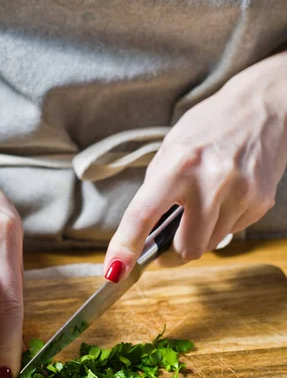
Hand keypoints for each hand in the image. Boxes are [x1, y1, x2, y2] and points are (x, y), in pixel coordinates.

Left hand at [104, 53, 286, 279]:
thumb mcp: (172, 149)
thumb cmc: (211, 127)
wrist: (264, 107)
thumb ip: (156, 189)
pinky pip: (231, 232)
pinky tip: (226, 196)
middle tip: (169, 239)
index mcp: (179, 164)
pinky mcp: (260, 201)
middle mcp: (211, 180)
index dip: (126, 245)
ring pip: (209, 245)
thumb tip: (143, 232)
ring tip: (204, 204)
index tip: (114, 270)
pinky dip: (221, 223)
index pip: (143, 213)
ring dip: (199, 235)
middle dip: (175, 251)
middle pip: (186, 248)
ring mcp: (240, 193)